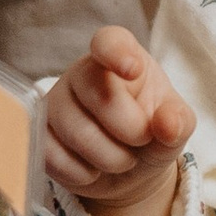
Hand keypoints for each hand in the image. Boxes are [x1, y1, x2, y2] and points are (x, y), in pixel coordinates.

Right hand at [42, 24, 195, 215]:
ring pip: (77, 133)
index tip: (133, 69)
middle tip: (141, 140)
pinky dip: (83, 174)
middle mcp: (82, 73)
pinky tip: (92, 169)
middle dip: (131, 131)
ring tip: (120, 158)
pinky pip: (54, 157)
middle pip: (101, 97)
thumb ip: (177, 122)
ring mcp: (54, 102)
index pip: (110, 41)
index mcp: (120, 56)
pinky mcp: (37, 134)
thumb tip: (169, 125)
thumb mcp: (175, 125)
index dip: (118, 53)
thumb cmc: (152, 132)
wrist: (127, 169)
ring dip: (110, 159)